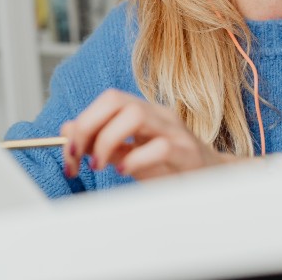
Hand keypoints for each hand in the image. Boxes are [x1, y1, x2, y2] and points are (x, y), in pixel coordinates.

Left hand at [60, 89, 238, 180]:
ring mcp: (175, 131)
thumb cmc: (171, 167)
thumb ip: (102, 141)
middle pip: (116, 100)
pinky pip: (159, 147)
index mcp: (144, 111)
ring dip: (107, 140)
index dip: (82, 122)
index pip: (108, 100)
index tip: (69, 152)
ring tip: (100, 165)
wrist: (214, 181)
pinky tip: (125, 172)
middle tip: (79, 156)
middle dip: (88, 126)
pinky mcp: (187, 153)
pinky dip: (134, 160)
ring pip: (135, 115)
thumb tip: (67, 130)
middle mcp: (159, 115)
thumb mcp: (130, 154)